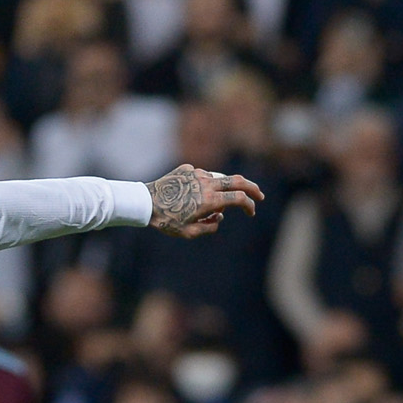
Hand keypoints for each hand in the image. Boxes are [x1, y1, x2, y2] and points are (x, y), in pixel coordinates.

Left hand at [146, 165, 263, 238]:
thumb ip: (210, 226)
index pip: (239, 198)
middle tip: (259, 195)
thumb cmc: (166, 220)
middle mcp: (206, 183)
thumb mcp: (189, 233)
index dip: (250, 205)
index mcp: (210, 199)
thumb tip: (220, 217)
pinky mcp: (186, 169)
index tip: (251, 212)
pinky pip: (201, 176)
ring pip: (218, 178)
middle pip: (238, 180)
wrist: (144, 203)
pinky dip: (203, 185)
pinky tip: (190, 195)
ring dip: (221, 190)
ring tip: (211, 203)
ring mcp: (197, 173)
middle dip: (252, 188)